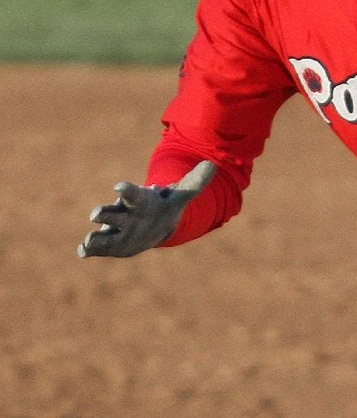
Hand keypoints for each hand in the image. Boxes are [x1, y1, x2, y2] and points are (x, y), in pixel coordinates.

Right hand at [78, 160, 216, 257]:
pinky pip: (96, 247)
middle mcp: (123, 214)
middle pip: (112, 213)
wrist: (152, 222)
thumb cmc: (164, 207)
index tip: (119, 186)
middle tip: (96, 214)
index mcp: (139, 201)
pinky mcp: (109, 243)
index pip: (132, 194)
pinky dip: (89, 250)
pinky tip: (83, 252)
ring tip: (88, 242)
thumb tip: (211, 165)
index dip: (126, 190)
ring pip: (103, 232)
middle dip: (104, 214)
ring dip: (95, 237)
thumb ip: (194, 183)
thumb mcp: (180, 196)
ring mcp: (114, 229)